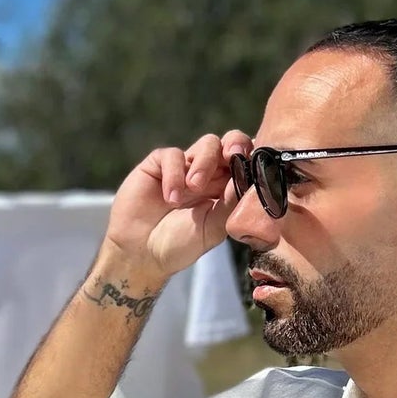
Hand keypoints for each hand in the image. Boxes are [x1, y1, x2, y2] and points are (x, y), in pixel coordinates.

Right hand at [105, 130, 252, 280]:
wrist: (142, 253)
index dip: (252, 160)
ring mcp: (185, 167)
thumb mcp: (212, 229)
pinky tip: (170, 198)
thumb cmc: (179, 245)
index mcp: (225, 191)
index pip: (245, 165)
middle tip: (233, 156)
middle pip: (230, 144)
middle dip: (236, 145)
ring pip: (207, 144)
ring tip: (194, 187)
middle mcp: (209, 175)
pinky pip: (173, 155)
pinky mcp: (159, 164)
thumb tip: (247, 181)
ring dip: (204, 162)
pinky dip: (174, 173)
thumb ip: (230, 205)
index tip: (254, 167)